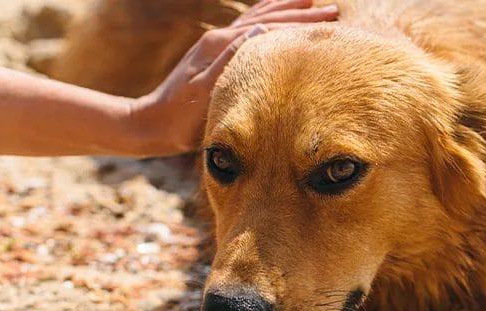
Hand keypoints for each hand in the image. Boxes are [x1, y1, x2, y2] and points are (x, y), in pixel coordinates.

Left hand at [130, 0, 338, 155]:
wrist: (152, 123)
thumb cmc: (180, 118)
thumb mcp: (205, 92)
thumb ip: (230, 60)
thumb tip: (259, 31)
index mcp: (220, 46)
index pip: (269, 28)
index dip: (300, 23)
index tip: (328, 18)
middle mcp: (219, 38)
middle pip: (267, 18)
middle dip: (301, 13)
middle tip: (334, 10)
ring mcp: (216, 43)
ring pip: (258, 18)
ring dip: (285, 8)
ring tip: (310, 1)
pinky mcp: (215, 52)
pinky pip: (247, 27)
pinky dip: (265, 16)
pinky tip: (274, 16)